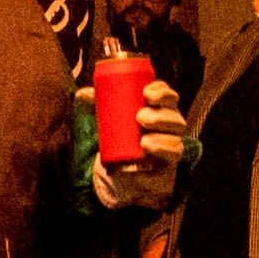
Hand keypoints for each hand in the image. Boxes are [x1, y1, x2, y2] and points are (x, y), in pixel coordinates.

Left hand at [91, 73, 186, 212]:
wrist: (129, 166)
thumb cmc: (123, 134)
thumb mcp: (111, 119)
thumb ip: (98, 105)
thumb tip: (82, 94)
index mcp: (161, 108)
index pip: (167, 95)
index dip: (161, 91)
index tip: (146, 92)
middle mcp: (171, 123)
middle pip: (174, 115)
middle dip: (160, 115)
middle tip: (139, 117)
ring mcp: (173, 141)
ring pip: (176, 136)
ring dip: (162, 137)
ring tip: (144, 141)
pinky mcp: (171, 160)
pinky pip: (175, 153)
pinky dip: (163, 151)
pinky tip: (151, 150)